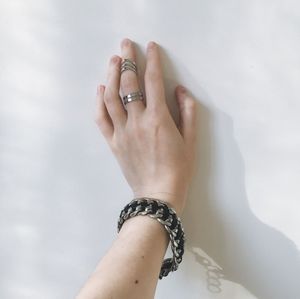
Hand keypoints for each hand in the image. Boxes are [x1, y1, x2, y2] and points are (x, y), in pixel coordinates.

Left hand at [95, 38, 196, 214]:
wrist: (158, 195)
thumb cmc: (179, 169)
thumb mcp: (191, 140)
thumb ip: (188, 111)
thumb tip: (179, 90)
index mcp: (159, 119)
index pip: (153, 81)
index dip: (152, 60)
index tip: (150, 47)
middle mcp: (137, 122)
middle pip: (129, 84)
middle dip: (127, 60)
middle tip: (126, 45)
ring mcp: (122, 132)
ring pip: (112, 97)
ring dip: (111, 75)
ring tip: (113, 61)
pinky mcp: (113, 142)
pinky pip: (101, 118)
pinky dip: (99, 101)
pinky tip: (101, 89)